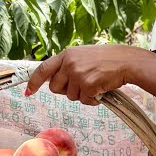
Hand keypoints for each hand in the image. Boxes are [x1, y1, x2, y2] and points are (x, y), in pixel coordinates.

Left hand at [24, 45, 143, 104]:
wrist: (127, 61)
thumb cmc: (107, 59)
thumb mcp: (83, 56)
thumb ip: (68, 65)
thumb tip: (54, 80)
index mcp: (67, 54)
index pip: (43, 69)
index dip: (34, 82)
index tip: (28, 91)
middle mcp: (69, 63)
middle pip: (55, 88)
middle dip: (66, 91)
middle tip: (81, 85)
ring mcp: (78, 74)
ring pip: (71, 97)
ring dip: (83, 95)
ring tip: (95, 83)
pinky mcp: (88, 85)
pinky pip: (84, 101)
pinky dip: (93, 100)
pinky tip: (101, 90)